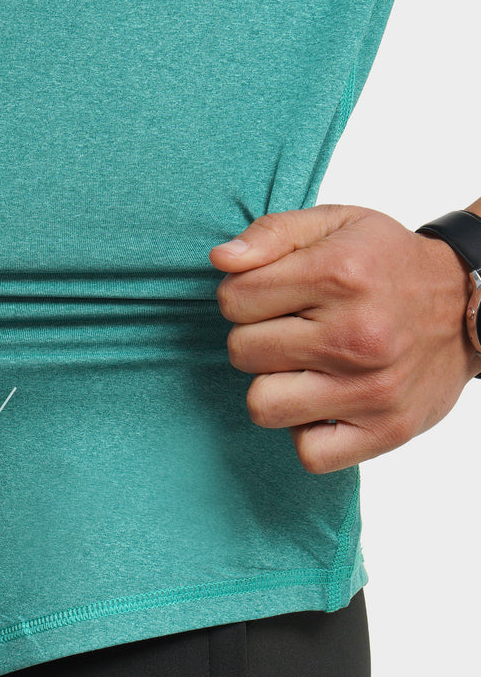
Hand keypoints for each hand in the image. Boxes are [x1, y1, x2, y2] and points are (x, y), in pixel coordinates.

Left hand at [209, 204, 480, 473]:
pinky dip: (306, 431)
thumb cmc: (386, 263)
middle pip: (241, 351)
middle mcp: (356, 335)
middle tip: (293, 329)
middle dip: (256, 337)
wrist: (469, 303)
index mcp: (338, 276)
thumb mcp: (333, 224)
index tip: (271, 295)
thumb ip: (270, 234)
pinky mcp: (386, 431)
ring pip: (262, 405)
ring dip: (273, 386)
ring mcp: (371, 389)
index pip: (232, 299)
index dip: (242, 295)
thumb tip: (221, 259)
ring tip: (303, 366)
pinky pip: (308, 453)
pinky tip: (322, 401)